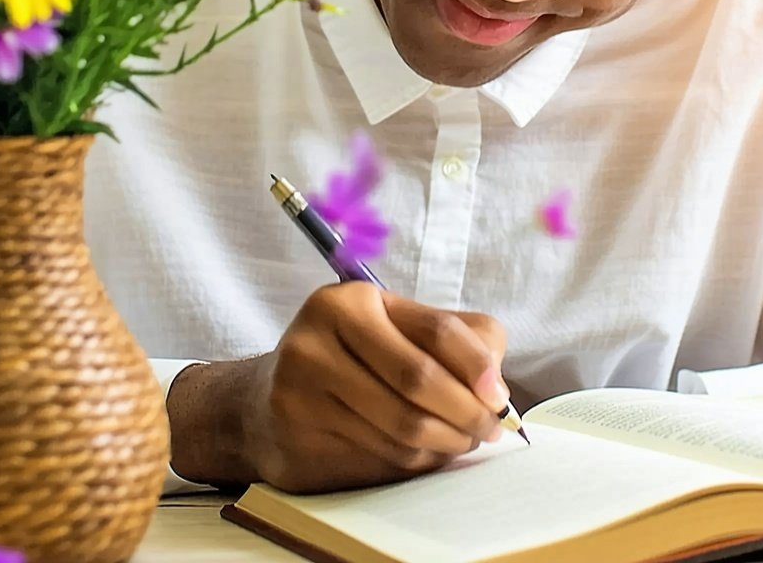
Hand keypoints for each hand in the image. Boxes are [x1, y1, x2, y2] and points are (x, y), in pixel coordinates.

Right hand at [167, 282, 509, 492]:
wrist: (263, 400)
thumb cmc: (353, 358)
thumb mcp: (401, 326)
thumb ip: (461, 341)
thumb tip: (495, 391)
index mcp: (348, 301)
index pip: (436, 330)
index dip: (478, 366)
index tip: (500, 398)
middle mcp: (316, 340)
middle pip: (418, 381)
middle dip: (467, 412)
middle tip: (489, 429)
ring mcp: (299, 392)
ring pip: (401, 427)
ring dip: (446, 442)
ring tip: (460, 441)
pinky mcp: (295, 439)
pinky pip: (379, 458)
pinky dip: (415, 461)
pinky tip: (422, 454)